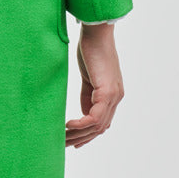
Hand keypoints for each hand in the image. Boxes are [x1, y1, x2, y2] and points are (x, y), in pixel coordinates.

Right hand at [65, 23, 123, 148]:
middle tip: (62, 144)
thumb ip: (89, 95)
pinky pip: (95, 117)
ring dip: (79, 134)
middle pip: (100, 128)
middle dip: (81, 138)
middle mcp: (116, 97)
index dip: (87, 135)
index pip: (102, 122)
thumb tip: (84, 112)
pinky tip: (68, 125)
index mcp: (113, 94)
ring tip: (62, 137)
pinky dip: (81, 124)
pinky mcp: (107, 91)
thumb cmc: (91, 49)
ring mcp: (114, 95)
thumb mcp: (89, 77)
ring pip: (97, 125)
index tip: (72, 142)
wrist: (97, 33)